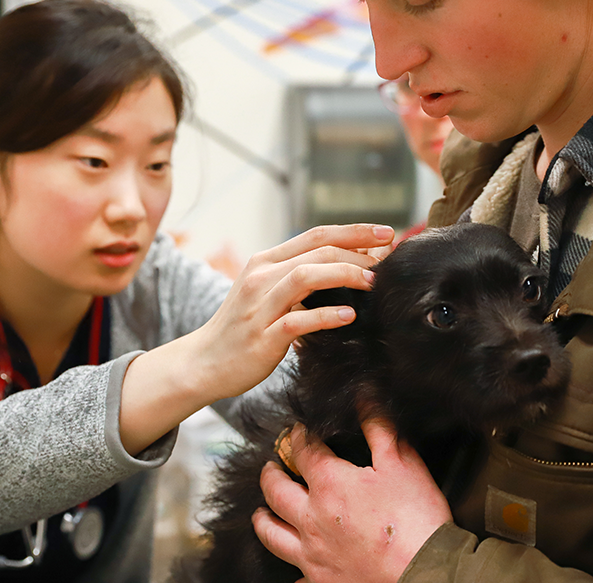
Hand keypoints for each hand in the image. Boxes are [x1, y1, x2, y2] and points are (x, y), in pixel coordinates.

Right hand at [191, 224, 393, 400]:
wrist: (204, 362)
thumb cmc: (245, 327)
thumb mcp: (268, 292)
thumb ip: (300, 276)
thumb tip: (348, 264)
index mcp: (265, 262)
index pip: (315, 235)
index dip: (353, 231)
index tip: (386, 233)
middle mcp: (261, 278)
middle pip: (317, 251)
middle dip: (357, 250)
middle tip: (387, 259)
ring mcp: (260, 307)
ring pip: (306, 277)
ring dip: (345, 275)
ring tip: (372, 283)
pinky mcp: (262, 337)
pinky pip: (298, 321)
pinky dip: (326, 315)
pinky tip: (349, 316)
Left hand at [254, 418, 451, 582]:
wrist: (425, 573)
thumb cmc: (416, 518)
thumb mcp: (401, 462)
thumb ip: (378, 426)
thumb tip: (364, 394)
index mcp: (330, 485)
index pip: (303, 452)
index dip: (298, 437)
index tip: (297, 431)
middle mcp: (311, 518)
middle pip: (276, 492)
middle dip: (270, 474)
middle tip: (270, 467)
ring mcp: (312, 554)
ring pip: (272, 534)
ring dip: (263, 520)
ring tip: (260, 513)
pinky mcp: (320, 581)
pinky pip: (294, 576)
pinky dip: (290, 570)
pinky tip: (291, 568)